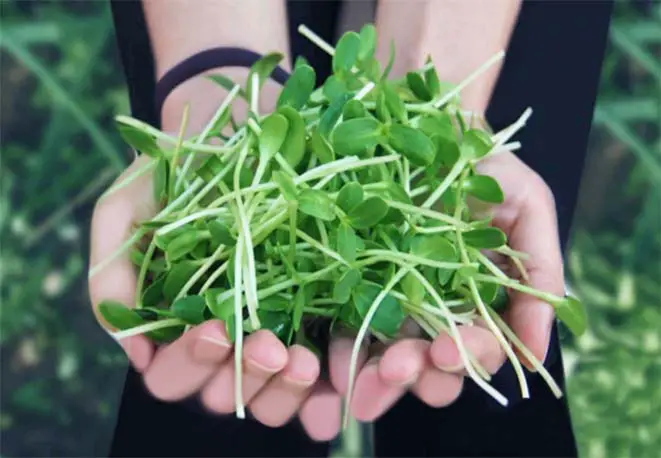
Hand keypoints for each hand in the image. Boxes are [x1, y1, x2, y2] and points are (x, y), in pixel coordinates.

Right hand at [88, 155, 340, 439]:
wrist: (233, 131)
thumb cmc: (172, 171)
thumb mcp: (125, 210)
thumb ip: (110, 274)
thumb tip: (133, 351)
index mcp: (172, 322)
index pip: (172, 374)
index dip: (190, 362)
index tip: (215, 329)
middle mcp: (219, 332)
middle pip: (223, 391)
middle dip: (242, 374)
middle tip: (269, 347)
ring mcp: (265, 323)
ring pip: (270, 387)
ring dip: (284, 383)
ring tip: (302, 357)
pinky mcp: (308, 307)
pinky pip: (315, 357)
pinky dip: (320, 368)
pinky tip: (327, 355)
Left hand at [327, 151, 563, 421]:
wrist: (425, 123)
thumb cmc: (482, 163)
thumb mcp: (528, 206)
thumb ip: (541, 273)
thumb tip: (537, 356)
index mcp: (478, 302)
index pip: (478, 348)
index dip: (467, 357)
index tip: (448, 350)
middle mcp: (434, 310)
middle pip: (428, 364)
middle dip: (415, 375)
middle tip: (398, 369)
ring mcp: (388, 299)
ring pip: (383, 357)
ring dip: (374, 377)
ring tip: (359, 385)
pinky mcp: (348, 284)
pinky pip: (341, 326)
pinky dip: (338, 353)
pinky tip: (329, 368)